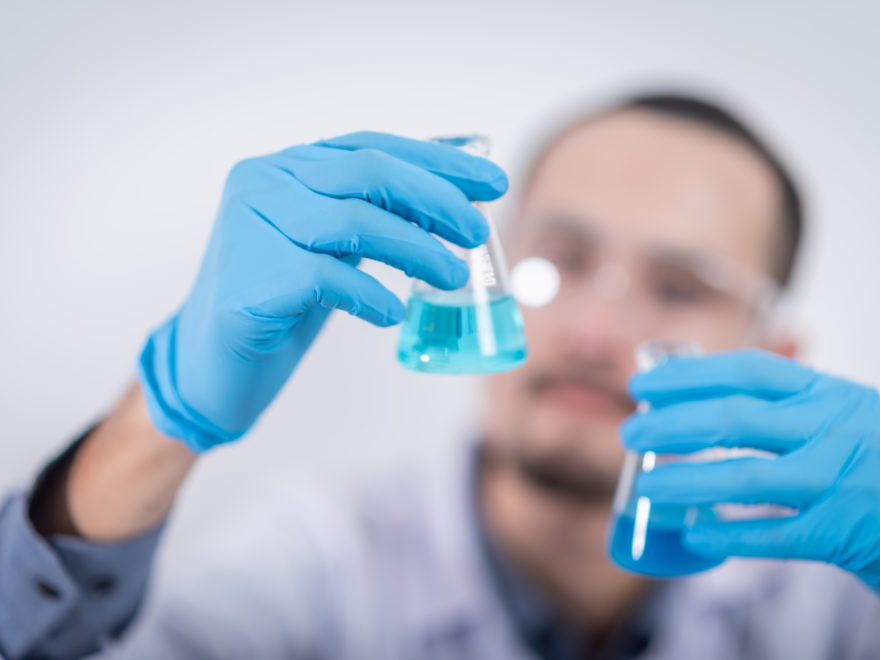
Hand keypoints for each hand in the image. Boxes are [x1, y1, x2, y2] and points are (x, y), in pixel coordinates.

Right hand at [137, 132, 507, 450]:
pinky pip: (326, 278)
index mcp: (285, 167)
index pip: (370, 148)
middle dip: (435, 199)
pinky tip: (391, 314)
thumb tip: (452, 192)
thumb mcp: (331, 245)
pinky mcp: (247, 280)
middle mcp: (262, 183)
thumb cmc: (282, 300)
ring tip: (452, 278)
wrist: (214, 363)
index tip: (490, 180)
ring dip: (416, 249)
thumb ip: (373, 212)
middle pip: (367, 174)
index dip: (435, 161)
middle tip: (477, 231)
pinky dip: (370, 295)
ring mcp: (248, 227)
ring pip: (352, 221)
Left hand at [621, 349, 879, 592]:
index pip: (747, 371)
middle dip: (671, 425)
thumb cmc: (877, 455)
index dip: (689, 375)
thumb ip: (789, 407)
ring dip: (684, 483)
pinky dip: (728, 536)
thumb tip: (702, 402)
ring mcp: (837, 481)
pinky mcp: (841, 533)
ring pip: (743, 478)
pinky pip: (771, 536)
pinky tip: (694, 534)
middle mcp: (832, 429)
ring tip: (644, 489)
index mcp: (828, 393)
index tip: (644, 385)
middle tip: (630, 434)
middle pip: (733, 420)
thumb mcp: (844, 412)